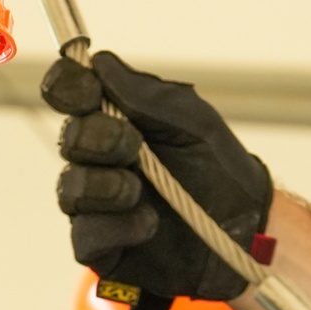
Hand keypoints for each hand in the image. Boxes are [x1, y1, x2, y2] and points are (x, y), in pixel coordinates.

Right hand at [41, 51, 271, 301]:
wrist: (244, 231)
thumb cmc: (219, 170)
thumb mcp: (195, 123)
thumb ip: (147, 96)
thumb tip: (99, 64)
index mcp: (113, 120)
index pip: (70, 93)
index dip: (66, 86)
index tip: (87, 91)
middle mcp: (96, 159)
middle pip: (68, 139)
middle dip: (99, 138)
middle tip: (136, 145)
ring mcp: (94, 203)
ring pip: (70, 188)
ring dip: (105, 185)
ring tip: (140, 191)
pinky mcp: (99, 245)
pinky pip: (86, 234)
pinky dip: (118, 226)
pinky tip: (148, 224)